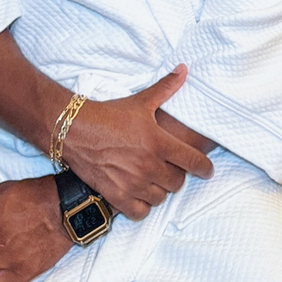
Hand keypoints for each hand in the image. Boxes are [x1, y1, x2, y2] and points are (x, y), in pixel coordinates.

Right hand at [63, 65, 213, 219]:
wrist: (74, 130)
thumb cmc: (109, 115)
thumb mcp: (141, 101)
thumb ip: (166, 87)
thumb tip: (184, 69)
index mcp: (159, 143)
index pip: (194, 162)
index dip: (204, 168)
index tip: (207, 170)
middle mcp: (149, 166)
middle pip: (178, 182)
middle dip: (176, 175)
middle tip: (168, 167)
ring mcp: (133, 183)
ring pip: (161, 197)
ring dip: (159, 189)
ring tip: (151, 178)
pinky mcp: (117, 196)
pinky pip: (141, 212)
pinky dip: (142, 205)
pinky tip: (138, 194)